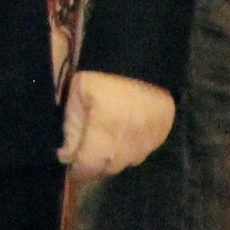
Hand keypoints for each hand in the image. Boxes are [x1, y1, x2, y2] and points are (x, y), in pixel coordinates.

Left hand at [59, 72, 175, 179]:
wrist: (140, 58)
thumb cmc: (101, 76)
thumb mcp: (76, 98)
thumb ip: (71, 130)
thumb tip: (66, 157)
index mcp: (105, 133)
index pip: (88, 168)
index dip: (76, 171)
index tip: (70, 166)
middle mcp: (129, 143)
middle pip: (108, 169)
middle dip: (94, 164)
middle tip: (86, 150)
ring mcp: (149, 140)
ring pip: (127, 162)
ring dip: (114, 157)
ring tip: (106, 139)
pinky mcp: (162, 134)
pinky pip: (144, 151)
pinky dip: (132, 148)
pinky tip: (124, 132)